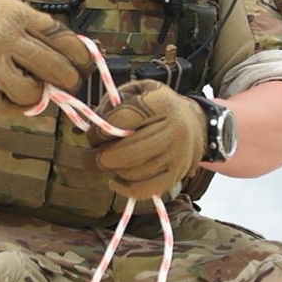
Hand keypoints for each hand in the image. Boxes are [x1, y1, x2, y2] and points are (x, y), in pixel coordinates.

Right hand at [0, 0, 90, 118]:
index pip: (66, 42)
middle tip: (68, 83)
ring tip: (36, 88)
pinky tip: (18, 99)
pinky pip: (3, 107)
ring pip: (29, 91)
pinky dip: (16, 109)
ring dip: (39, 95)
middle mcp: (6, 39)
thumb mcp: (22, 13)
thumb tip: (82, 59)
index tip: (83, 66)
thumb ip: (47, 33)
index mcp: (23, 18)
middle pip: (53, 68)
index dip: (83, 59)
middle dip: (69, 80)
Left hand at [87, 79, 205, 197]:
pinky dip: (125, 189)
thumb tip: (90, 126)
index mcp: (161, 103)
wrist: (193, 122)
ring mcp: (177, 155)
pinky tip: (115, 180)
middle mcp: (173, 130)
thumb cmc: (156, 106)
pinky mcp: (177, 175)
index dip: (99, 132)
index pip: (121, 122)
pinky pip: (146, 190)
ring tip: (109, 162)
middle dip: (99, 159)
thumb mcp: (136, 91)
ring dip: (113, 170)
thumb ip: (112, 103)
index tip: (91, 136)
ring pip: (133, 173)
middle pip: (126, 153)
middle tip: (89, 157)